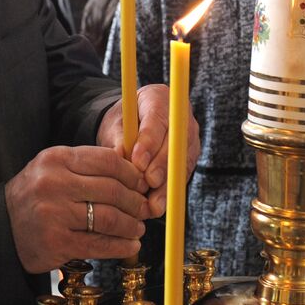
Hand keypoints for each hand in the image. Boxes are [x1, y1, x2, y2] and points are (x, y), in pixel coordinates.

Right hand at [6, 145, 149, 272]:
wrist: (2, 227)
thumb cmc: (36, 196)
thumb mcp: (54, 169)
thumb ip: (88, 167)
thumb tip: (135, 175)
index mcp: (56, 159)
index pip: (107, 161)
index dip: (132, 174)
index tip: (142, 184)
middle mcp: (54, 183)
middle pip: (112, 190)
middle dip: (135, 202)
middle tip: (144, 209)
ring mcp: (54, 214)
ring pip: (109, 218)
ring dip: (131, 225)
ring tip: (138, 228)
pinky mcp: (57, 242)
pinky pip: (99, 244)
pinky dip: (120, 246)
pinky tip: (130, 245)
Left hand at [96, 84, 200, 216]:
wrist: (131, 125)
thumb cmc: (121, 123)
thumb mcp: (115, 126)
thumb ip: (119, 140)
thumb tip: (120, 158)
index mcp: (159, 97)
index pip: (157, 119)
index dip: (149, 141)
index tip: (138, 161)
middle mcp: (180, 116)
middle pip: (175, 142)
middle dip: (161, 165)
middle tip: (148, 182)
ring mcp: (189, 137)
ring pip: (181, 162)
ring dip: (167, 185)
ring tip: (153, 204)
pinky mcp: (189, 157)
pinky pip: (182, 175)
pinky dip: (169, 192)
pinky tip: (158, 206)